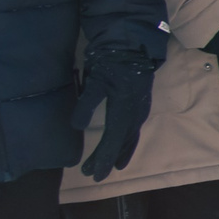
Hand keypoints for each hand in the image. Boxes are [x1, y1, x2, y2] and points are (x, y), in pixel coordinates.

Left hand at [71, 44, 158, 180]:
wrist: (134, 44)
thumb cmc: (112, 61)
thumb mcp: (95, 81)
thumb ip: (86, 104)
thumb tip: (77, 127)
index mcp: (124, 111)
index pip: (112, 141)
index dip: (101, 159)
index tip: (91, 174)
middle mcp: (135, 114)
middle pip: (121, 143)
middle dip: (107, 159)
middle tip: (93, 173)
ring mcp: (140, 110)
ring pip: (130, 138)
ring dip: (120, 152)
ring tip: (113, 165)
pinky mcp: (141, 105)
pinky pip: (134, 130)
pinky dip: (128, 142)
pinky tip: (124, 143)